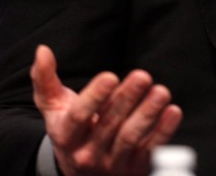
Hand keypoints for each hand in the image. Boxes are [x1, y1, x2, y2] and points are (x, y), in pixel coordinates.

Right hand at [31, 45, 182, 175]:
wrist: (81, 173)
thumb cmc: (70, 130)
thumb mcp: (53, 108)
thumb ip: (45, 79)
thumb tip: (43, 50)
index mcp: (66, 136)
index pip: (79, 116)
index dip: (95, 97)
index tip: (110, 76)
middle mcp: (87, 154)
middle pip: (109, 125)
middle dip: (127, 99)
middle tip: (143, 76)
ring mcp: (111, 164)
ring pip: (130, 138)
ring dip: (147, 113)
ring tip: (161, 92)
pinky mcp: (134, 169)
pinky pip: (150, 150)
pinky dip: (163, 131)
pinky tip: (172, 112)